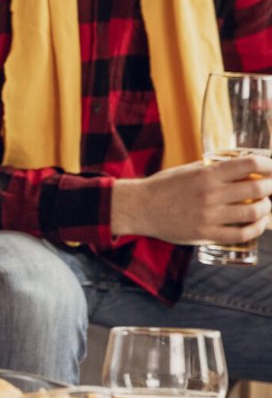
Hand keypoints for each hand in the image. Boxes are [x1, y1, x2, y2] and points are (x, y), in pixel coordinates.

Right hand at [111, 155, 271, 244]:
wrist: (138, 208)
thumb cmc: (163, 187)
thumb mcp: (188, 171)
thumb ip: (213, 170)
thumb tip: (240, 168)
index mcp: (206, 174)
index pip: (249, 164)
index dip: (268, 164)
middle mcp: (210, 194)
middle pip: (258, 188)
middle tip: (271, 187)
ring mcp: (209, 216)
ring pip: (254, 212)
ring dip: (267, 208)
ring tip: (265, 205)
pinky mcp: (205, 234)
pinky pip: (241, 234)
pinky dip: (257, 228)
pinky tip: (258, 223)